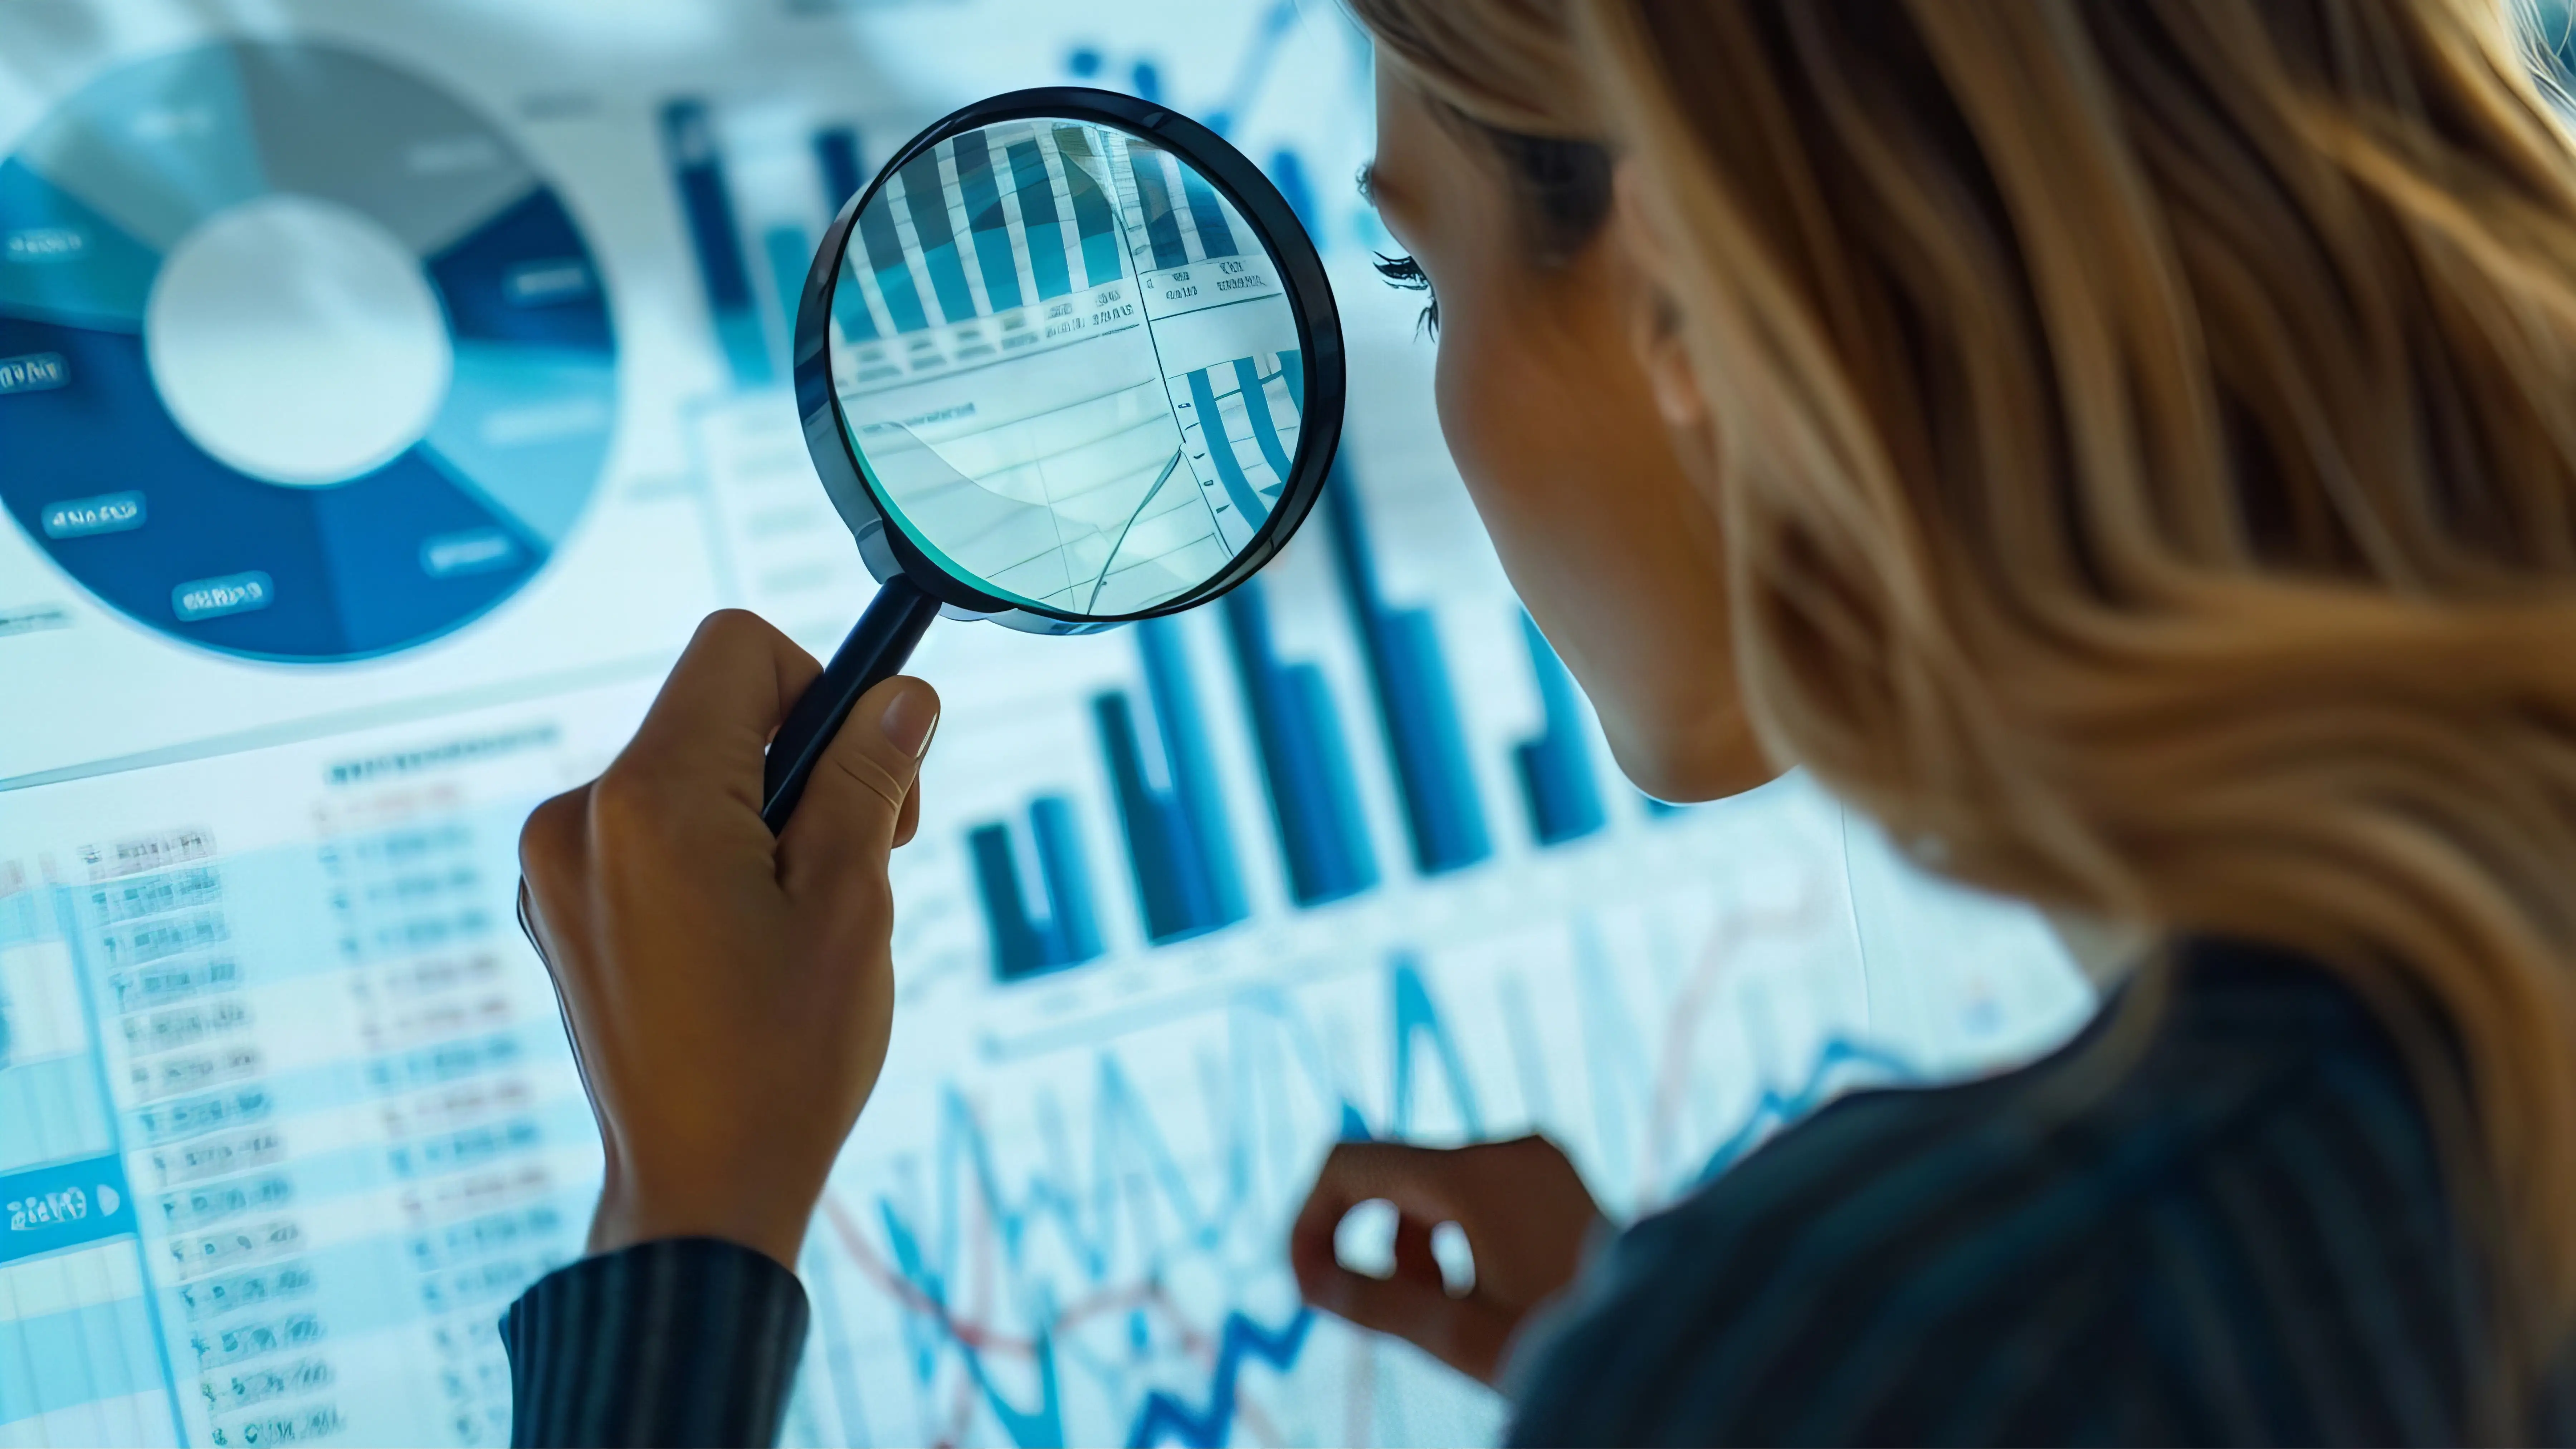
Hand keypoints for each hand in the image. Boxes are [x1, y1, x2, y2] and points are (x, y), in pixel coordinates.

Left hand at [517, 610, 939, 1270]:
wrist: (698, 1192)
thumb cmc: (782, 1059)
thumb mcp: (850, 902)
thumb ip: (867, 779)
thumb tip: (900, 695)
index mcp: (649, 802)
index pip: (738, 651)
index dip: (822, 685)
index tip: (865, 768)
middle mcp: (580, 818)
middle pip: (712, 711)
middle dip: (799, 760)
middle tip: (859, 857)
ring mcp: (555, 867)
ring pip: (683, 773)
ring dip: (756, 814)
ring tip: (795, 916)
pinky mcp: (555, 908)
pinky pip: (644, 831)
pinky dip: (706, 855)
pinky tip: (740, 941)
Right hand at [1289, 1136, 1602, 1384]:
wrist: (1667, 1347)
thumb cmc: (1562, 1347)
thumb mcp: (1453, 1336)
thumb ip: (1371, 1302)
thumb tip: (1308, 1279)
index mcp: (1477, 1175)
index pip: (1349, 1163)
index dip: (1310, 1220)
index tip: (1307, 1285)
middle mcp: (1507, 1147)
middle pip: (1389, 1174)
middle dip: (1368, 1243)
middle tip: (1378, 1313)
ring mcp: (1535, 1156)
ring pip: (1429, 1187)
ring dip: (1411, 1247)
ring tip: (1442, 1312)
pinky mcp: (1552, 1172)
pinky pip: (1471, 1191)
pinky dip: (1451, 1236)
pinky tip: (1478, 1291)